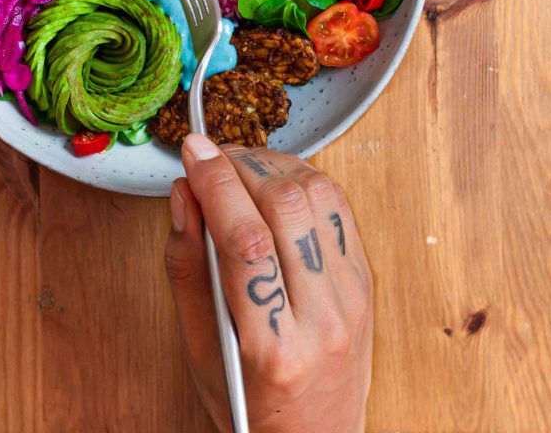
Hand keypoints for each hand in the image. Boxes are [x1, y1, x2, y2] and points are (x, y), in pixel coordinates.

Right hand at [165, 136, 372, 432]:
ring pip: (317, 195)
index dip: (216, 182)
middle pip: (286, 207)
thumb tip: (184, 194)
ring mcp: (352, 297)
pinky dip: (302, 178)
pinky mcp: (365, 279)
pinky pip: (338, 206)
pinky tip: (275, 184)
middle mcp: (322, 318)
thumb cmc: (249, 400)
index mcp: (272, 347)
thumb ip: (186, 266)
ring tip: (239, 169)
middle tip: (211, 158)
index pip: (245, 240)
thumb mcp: (198, 347)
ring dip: (272, 165)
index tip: (193, 150)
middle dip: (241, 164)